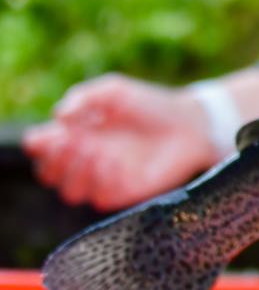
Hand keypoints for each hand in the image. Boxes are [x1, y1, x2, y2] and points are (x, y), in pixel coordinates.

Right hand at [22, 74, 220, 209]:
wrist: (189, 124)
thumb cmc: (150, 104)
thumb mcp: (114, 91)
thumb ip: (84, 97)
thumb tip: (58, 116)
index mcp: (76, 134)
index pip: (40, 148)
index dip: (38, 144)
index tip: (52, 133)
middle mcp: (85, 160)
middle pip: (48, 174)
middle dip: (54, 160)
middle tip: (73, 142)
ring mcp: (104, 179)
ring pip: (70, 192)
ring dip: (77, 172)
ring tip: (97, 150)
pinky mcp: (125, 192)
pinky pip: (101, 199)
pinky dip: (104, 181)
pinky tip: (118, 161)